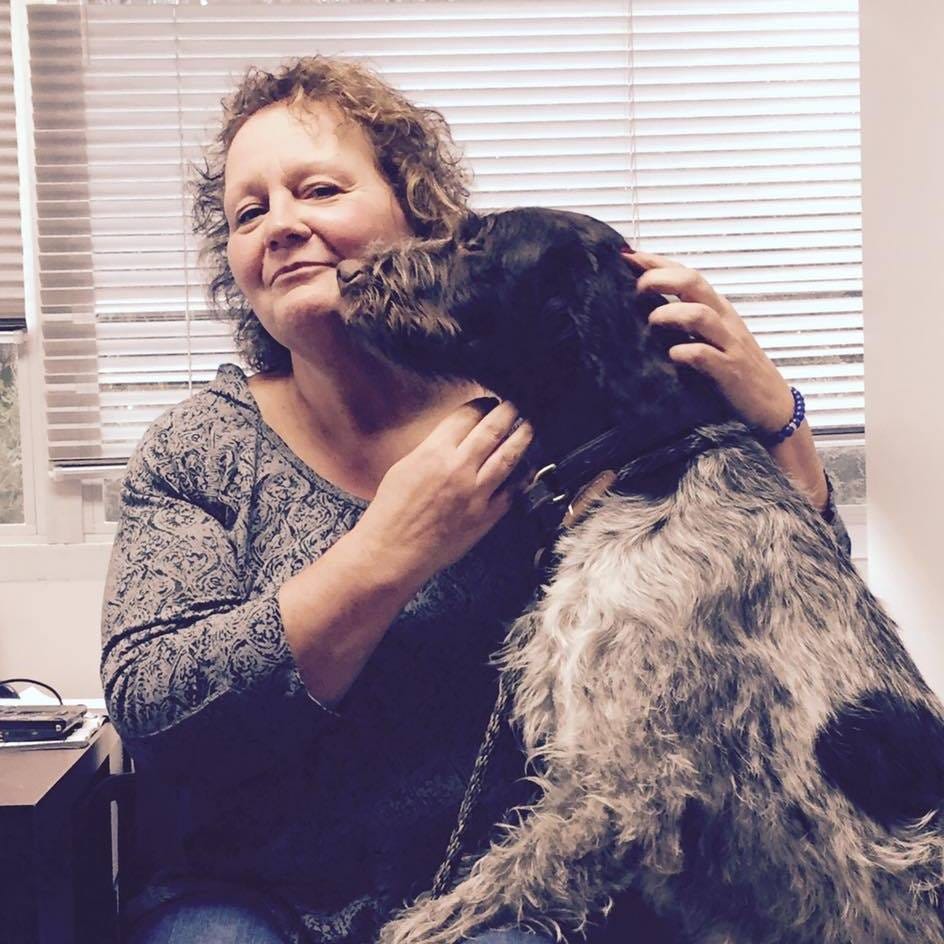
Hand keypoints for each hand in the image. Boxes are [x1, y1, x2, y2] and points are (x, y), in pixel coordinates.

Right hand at [355, 398, 533, 583]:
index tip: (489, 400)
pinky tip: (527, 467)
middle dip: (508, 412)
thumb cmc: (391, 511)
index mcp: (434, 453)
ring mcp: (476, 494)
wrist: (393, 551)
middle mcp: (459, 469)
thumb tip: (455, 436)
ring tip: (529, 427)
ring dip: (523, 438)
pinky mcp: (485, 517)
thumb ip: (432, 448)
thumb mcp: (404, 467)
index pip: (467, 416)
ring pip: (509, 456)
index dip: (482, 403)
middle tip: (516, 405)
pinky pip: (512, 491)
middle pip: (493, 430)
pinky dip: (522, 476)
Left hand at [622, 248, 794, 433]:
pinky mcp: (730, 372)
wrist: (771, 404)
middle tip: (636, 287)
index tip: (628, 256)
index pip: (687, 273)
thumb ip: (685, 322)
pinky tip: (672, 355)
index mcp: (717, 308)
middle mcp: (724, 320)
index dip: (657, 262)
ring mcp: (728, 344)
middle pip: (694, 282)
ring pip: (700, 314)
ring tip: (652, 321)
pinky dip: (685, 352)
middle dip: (660, 278)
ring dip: (671, 313)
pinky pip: (705, 355)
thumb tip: (646, 308)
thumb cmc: (735, 369)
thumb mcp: (711, 338)